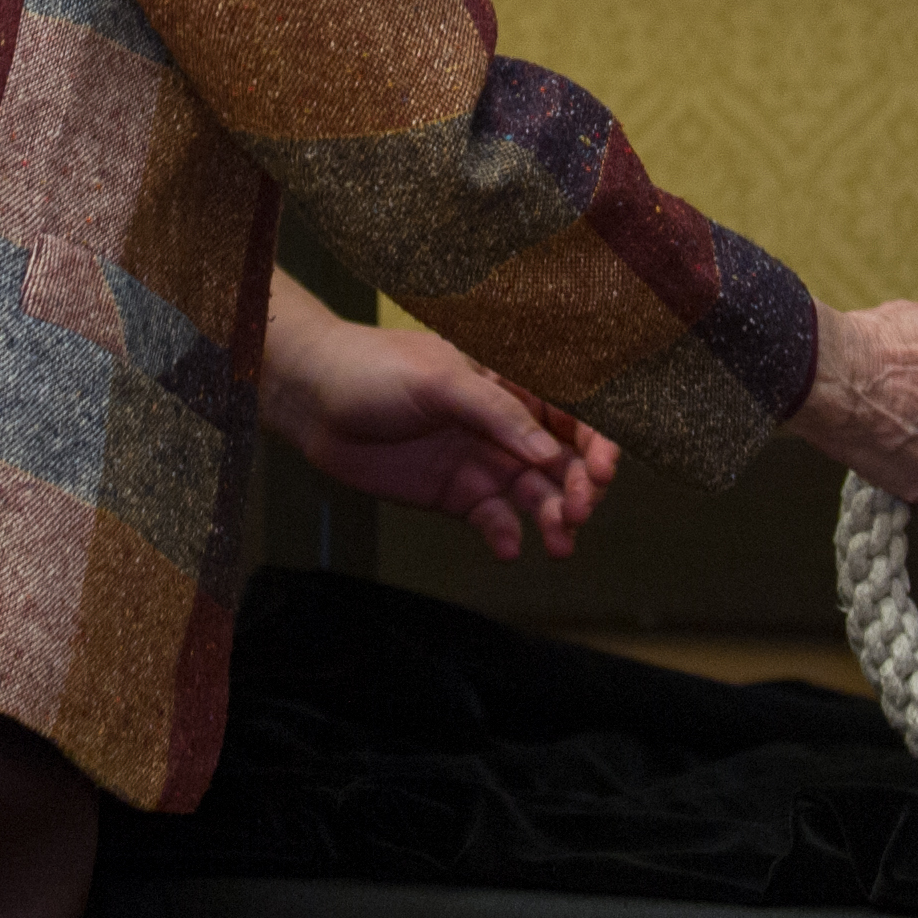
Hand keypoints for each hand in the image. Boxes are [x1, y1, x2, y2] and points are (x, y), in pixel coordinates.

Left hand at [259, 277, 619, 558]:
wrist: (312, 401)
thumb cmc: (374, 369)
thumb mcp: (440, 379)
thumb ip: (497, 413)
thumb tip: (548, 452)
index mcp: (507, 382)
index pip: (569, 410)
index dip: (595, 440)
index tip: (604, 470)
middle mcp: (502, 424)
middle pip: (562, 459)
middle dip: (580, 486)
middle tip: (577, 511)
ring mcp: (482, 461)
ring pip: (535, 495)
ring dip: (554, 518)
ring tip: (559, 543)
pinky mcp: (456, 495)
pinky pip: (494, 520)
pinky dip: (506, 535)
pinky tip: (507, 547)